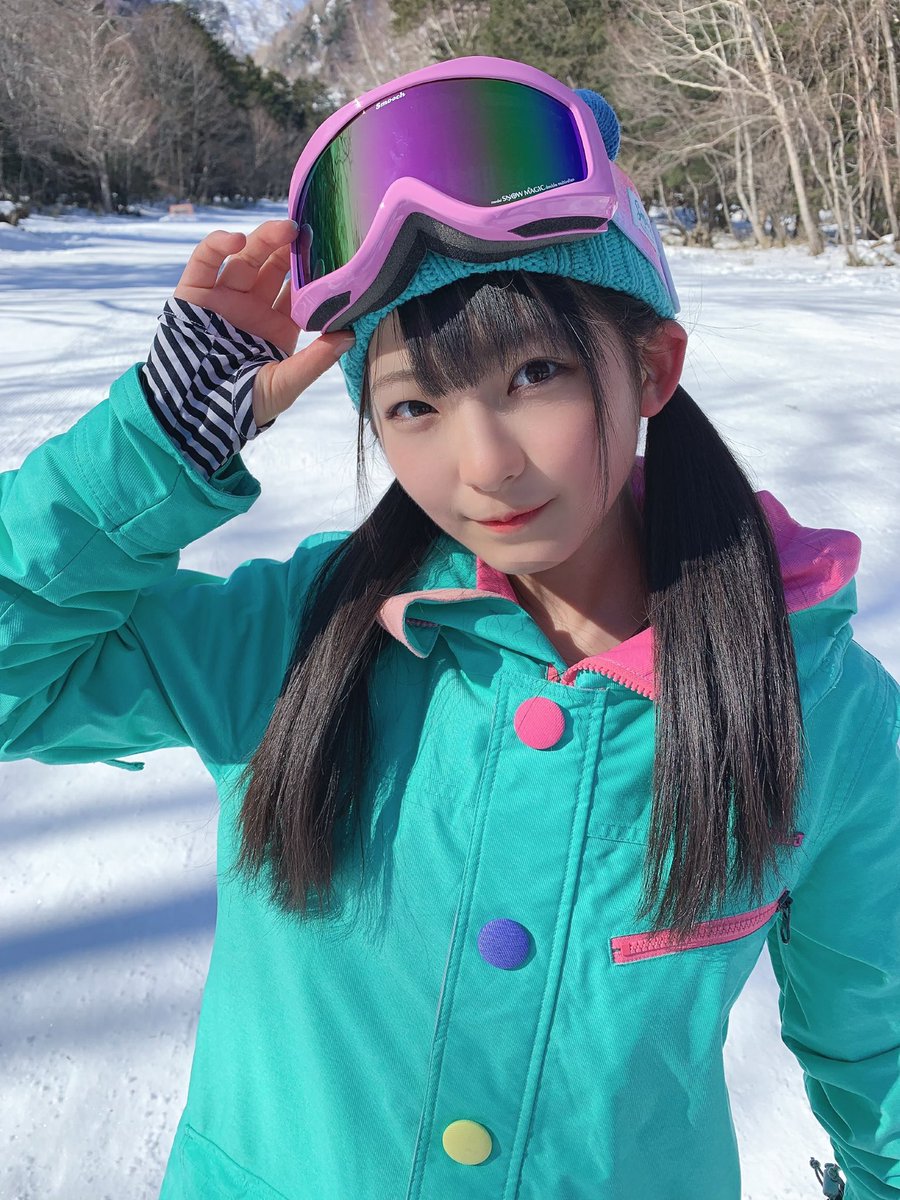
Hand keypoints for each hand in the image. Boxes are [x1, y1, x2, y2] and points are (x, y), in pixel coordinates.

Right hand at [174, 218, 354, 426]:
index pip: (299, 290)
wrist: (195, 415)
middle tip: (312, 232)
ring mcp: (224, 297)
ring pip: (246, 257)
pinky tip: (238, 240)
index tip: (334, 255)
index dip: (313, 272)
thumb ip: (316, 360)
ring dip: (265, 239)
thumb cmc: (243, 405)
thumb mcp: (285, 384)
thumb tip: (351, 335)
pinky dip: (219, 244)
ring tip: (287, 229)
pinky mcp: (194, 292)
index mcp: (277, 325)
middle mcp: (252, 306)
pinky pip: (205, 260)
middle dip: (292, 248)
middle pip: (274, 266)